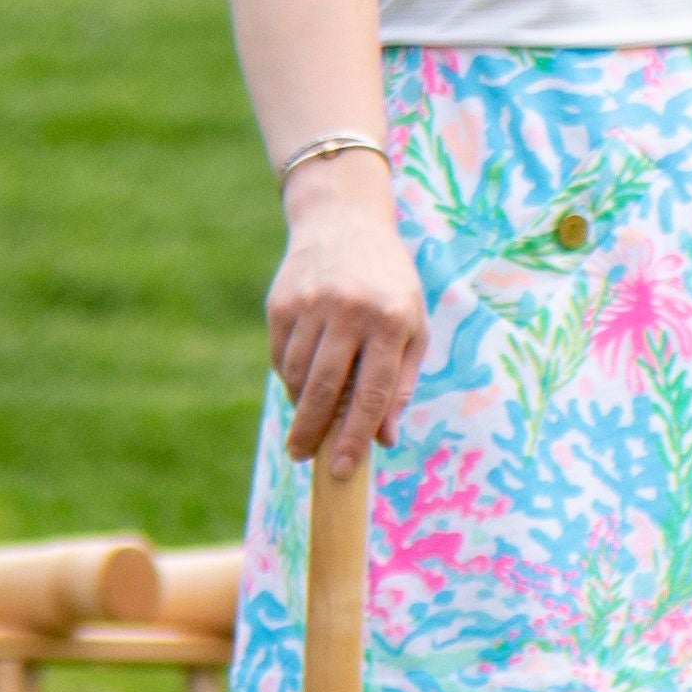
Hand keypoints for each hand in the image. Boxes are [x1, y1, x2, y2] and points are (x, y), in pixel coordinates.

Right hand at [265, 165, 425, 474]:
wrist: (345, 222)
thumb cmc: (389, 285)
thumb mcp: (412, 326)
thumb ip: (400, 382)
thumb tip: (383, 438)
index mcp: (392, 320)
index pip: (372, 391)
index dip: (357, 435)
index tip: (345, 469)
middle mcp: (350, 311)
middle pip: (325, 388)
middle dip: (313, 432)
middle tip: (304, 458)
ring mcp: (312, 304)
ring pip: (297, 374)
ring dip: (300, 404)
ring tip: (308, 416)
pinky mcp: (281, 301)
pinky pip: (279, 355)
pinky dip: (288, 376)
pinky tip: (300, 379)